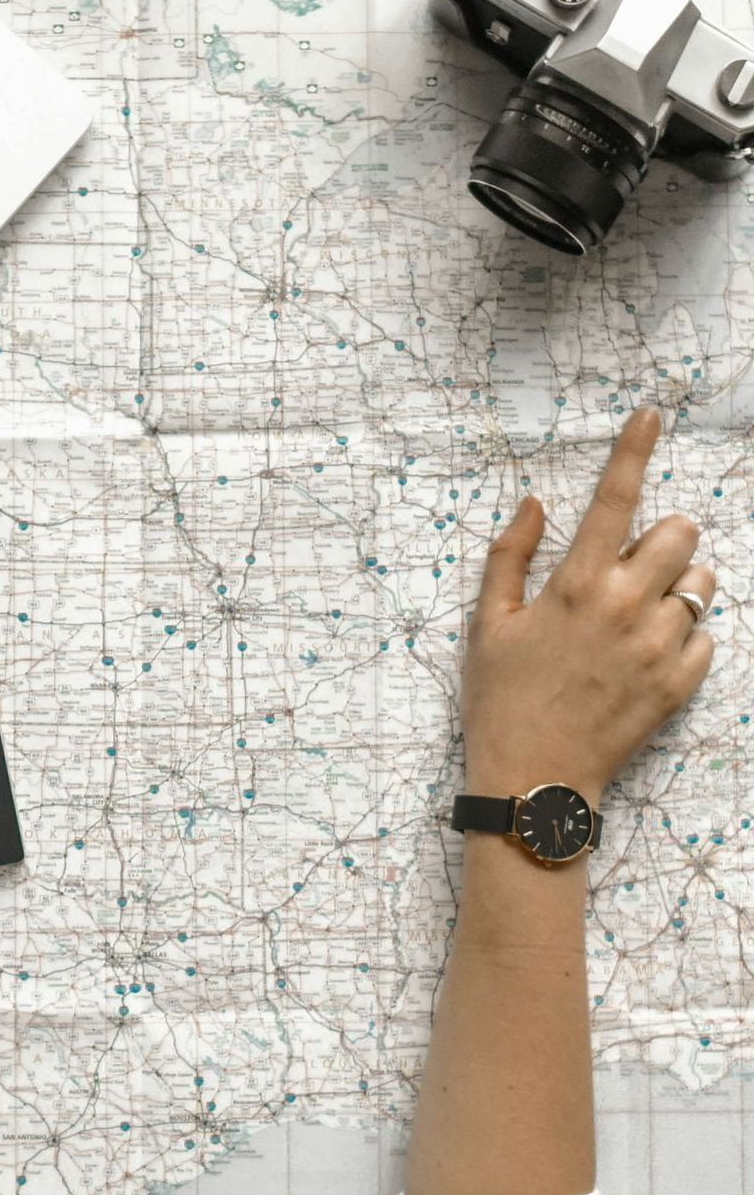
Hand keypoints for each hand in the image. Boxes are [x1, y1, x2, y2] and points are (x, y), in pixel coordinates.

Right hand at [462, 406, 714, 802]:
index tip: (651, 414)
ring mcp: (657, 647)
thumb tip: (536, 504)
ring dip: (679, 587)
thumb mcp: (488, 624)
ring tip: (642, 614)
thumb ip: (510, 556)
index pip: (615, 498)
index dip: (634, 448)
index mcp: (575, 585)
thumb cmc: (501, 700)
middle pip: (680, 533)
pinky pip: (707, 638)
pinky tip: (647, 656)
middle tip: (633, 565)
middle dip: (663, 538)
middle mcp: (624, 607)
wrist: (533, 781)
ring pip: (701, 585)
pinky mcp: (678, 684)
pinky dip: (684, 638)